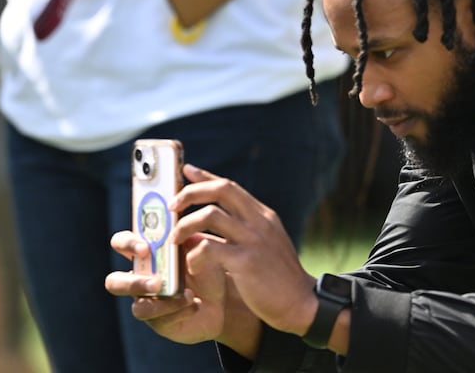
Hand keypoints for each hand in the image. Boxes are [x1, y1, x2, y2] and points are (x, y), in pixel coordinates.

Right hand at [105, 229, 232, 345]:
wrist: (221, 297)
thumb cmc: (206, 266)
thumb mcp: (201, 249)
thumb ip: (190, 243)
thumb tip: (183, 242)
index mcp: (145, 254)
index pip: (121, 243)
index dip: (127, 244)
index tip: (145, 248)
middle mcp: (140, 278)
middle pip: (114, 282)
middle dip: (132, 283)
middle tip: (157, 283)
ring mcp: (147, 302)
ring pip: (138, 307)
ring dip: (163, 303)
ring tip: (188, 294)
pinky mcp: (158, 322)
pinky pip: (161, 320)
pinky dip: (180, 310)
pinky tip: (196, 304)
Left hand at [170, 164, 317, 337]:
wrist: (302, 304)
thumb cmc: (278, 279)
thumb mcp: (264, 245)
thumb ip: (239, 233)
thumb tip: (204, 227)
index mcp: (263, 216)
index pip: (230, 186)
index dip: (205, 176)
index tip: (186, 170)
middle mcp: (259, 222)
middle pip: (221, 189)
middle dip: (190, 193)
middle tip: (172, 206)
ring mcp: (253, 240)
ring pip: (210, 215)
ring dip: (185, 225)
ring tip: (175, 239)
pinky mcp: (246, 262)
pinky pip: (209, 248)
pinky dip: (194, 254)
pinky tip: (191, 265)